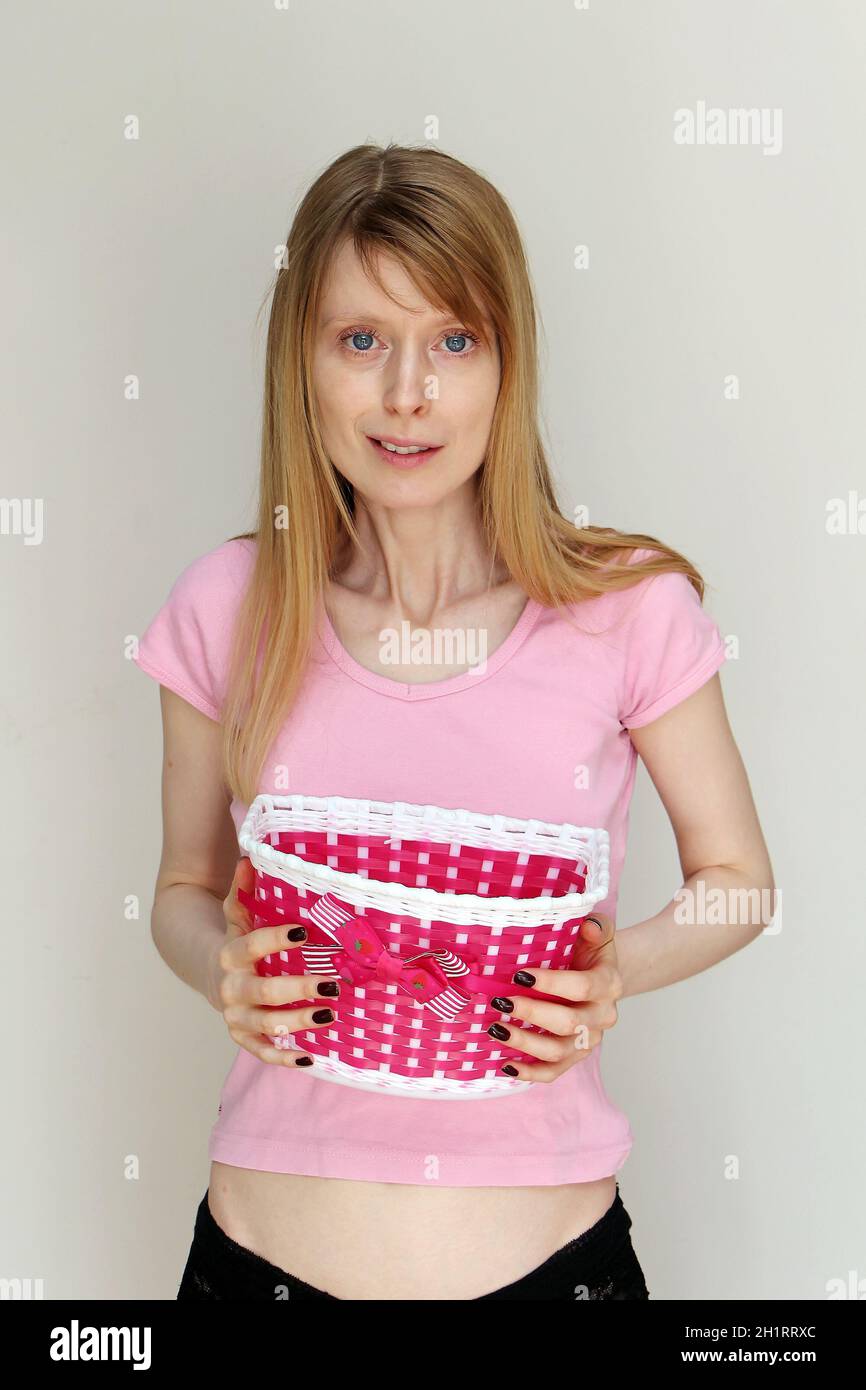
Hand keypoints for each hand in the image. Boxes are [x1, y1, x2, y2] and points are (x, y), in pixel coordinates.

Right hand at [210, 857, 340, 1067]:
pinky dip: (284, 1058)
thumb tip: (249, 857)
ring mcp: (236, 1016)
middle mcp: (231, 988)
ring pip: (266, 1024)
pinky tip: (310, 1057)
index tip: (305, 933)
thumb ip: (244, 890)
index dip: (276, 939)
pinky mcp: (242, 1037)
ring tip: (330, 1016)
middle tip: (332, 984)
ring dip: (298, 1022)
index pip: (253, 946)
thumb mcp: (236, 914)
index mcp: (231, 954)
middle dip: (298, 989)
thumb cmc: (235, 939)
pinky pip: (262, 1052)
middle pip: (264, 992)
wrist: (209, 971)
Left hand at [489, 913, 622, 1082]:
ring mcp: (590, 1040)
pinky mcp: (576, 1056)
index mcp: (608, 984)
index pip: (582, 987)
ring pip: (558, 1051)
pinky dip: (530, 1073)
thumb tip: (589, 926)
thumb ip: (596, 927)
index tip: (520, 974)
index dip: (551, 983)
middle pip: (569, 1023)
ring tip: (495, 1029)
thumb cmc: (589, 953)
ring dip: (525, 1042)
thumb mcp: (597, 934)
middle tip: (501, 1002)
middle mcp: (603, 1016)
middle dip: (532, 1013)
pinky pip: (554, 1072)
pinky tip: (506, 1065)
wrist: (600, 977)